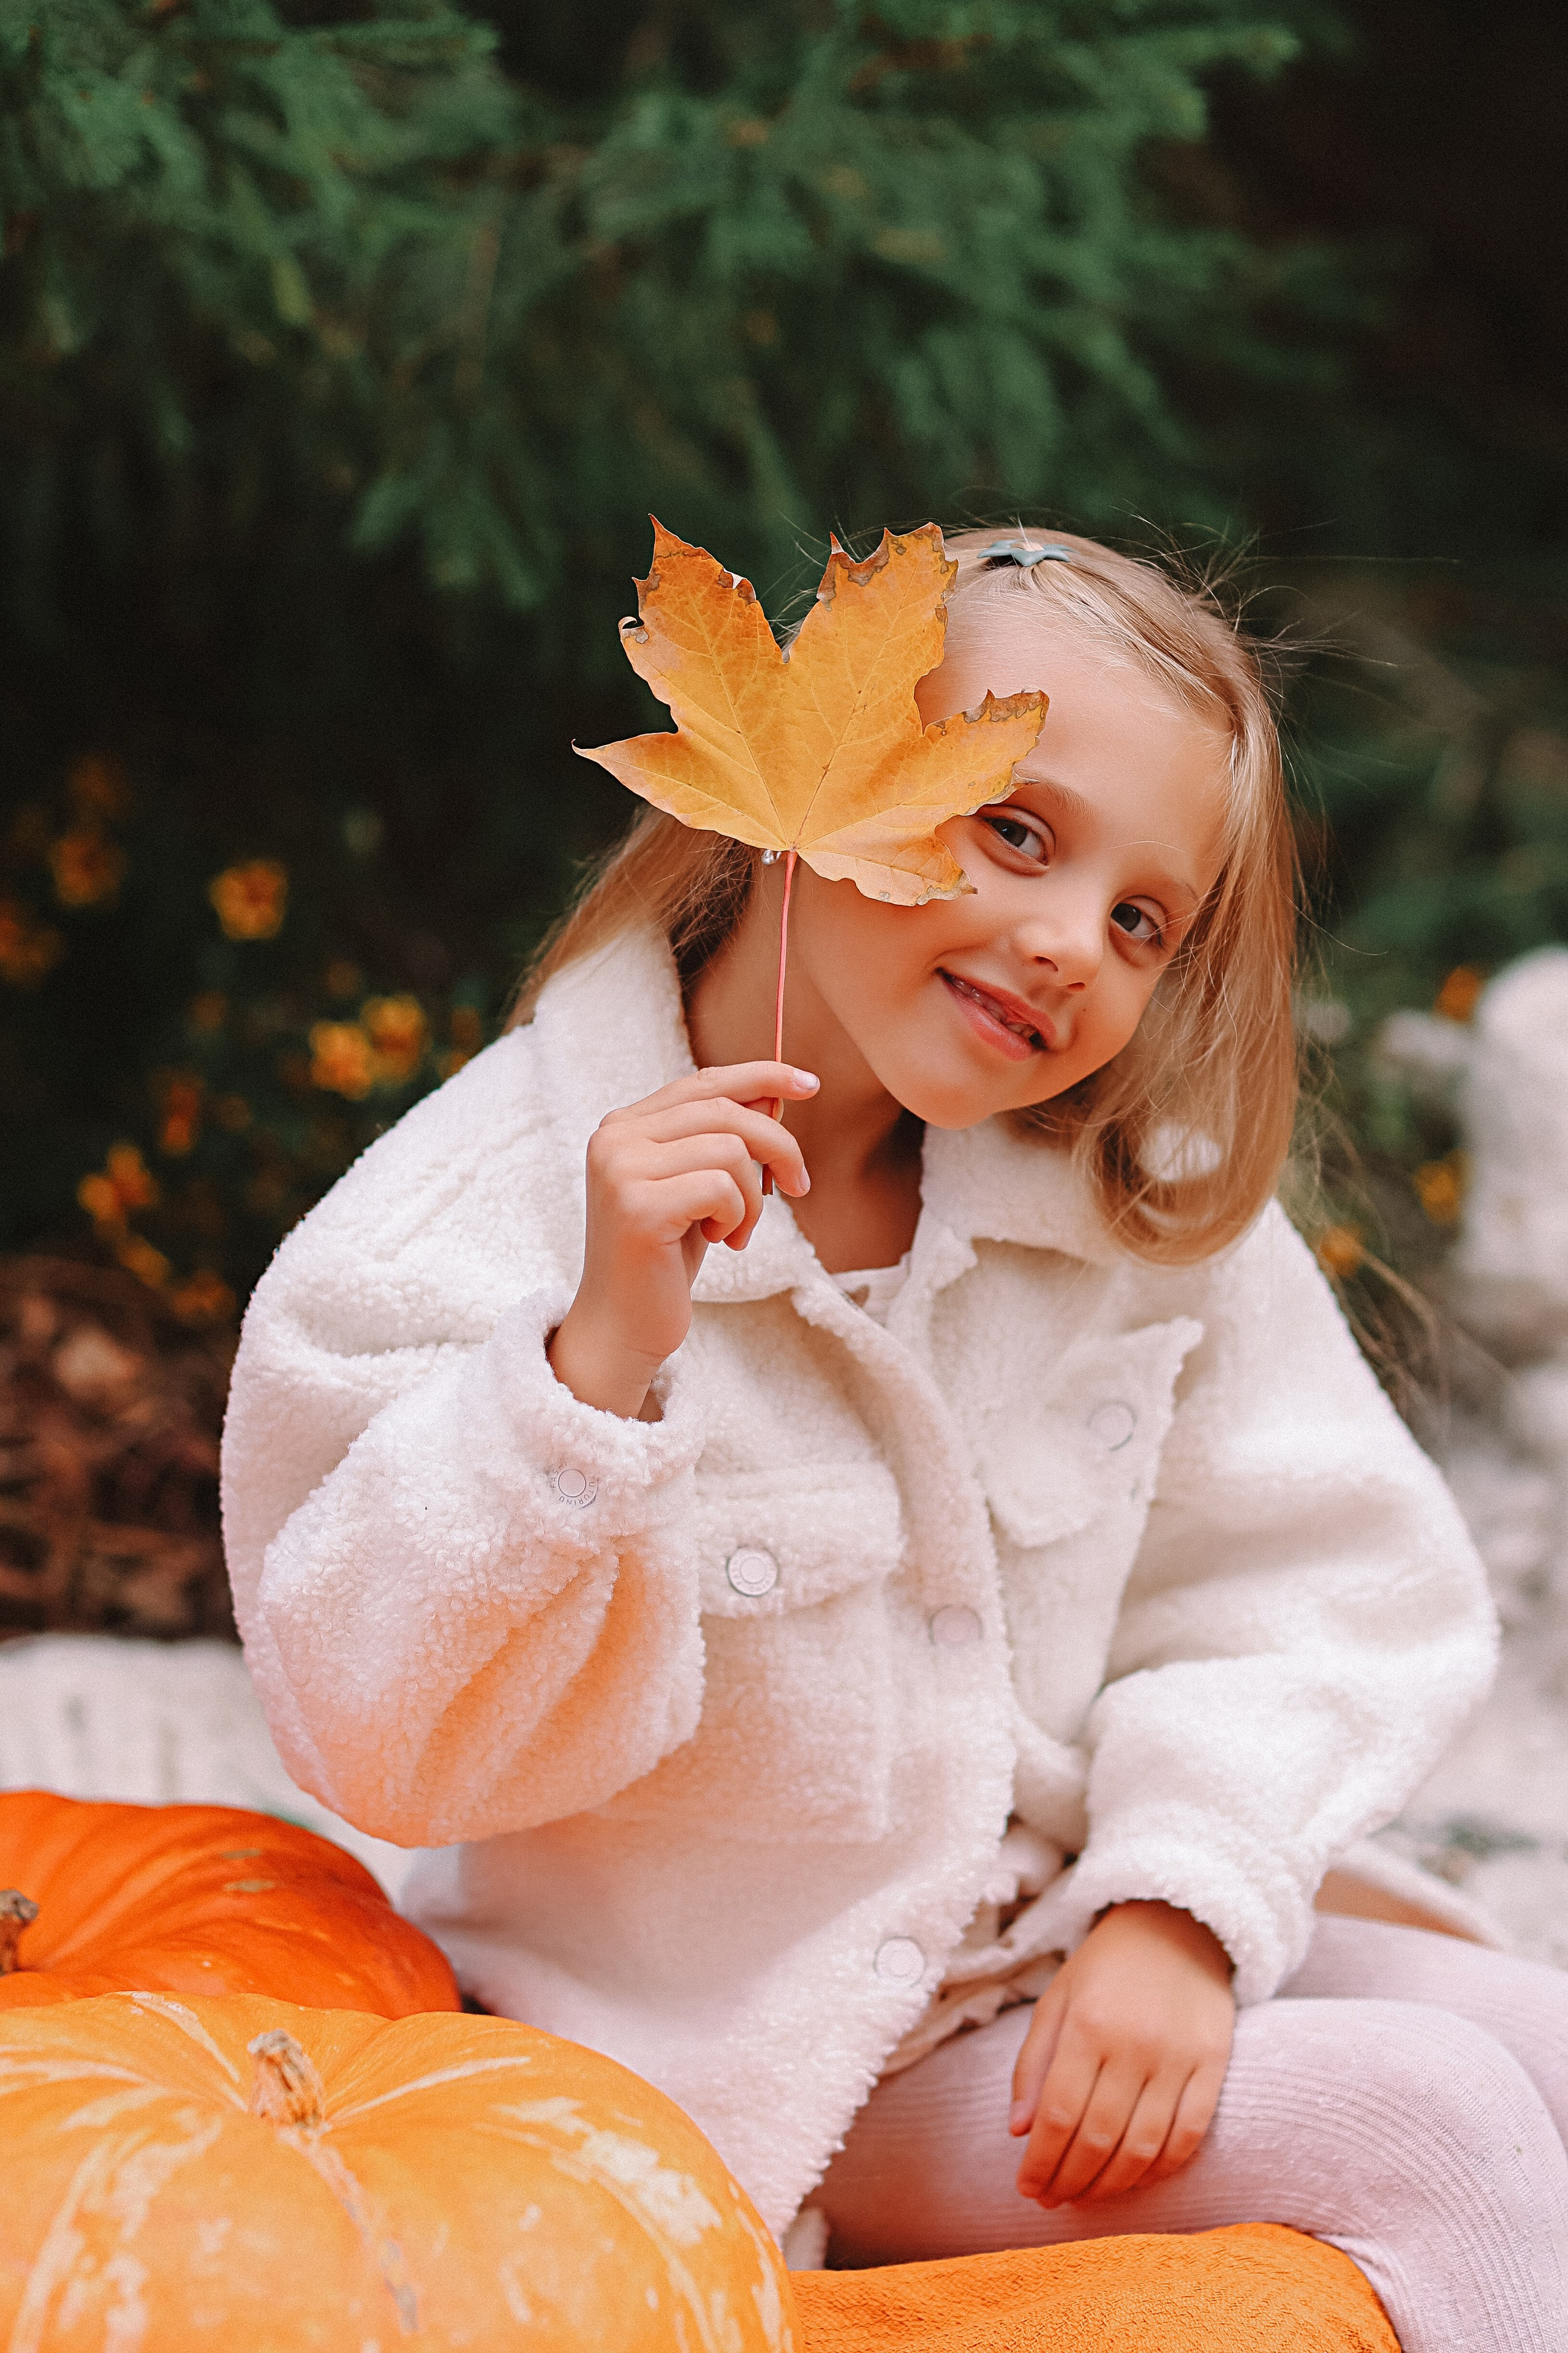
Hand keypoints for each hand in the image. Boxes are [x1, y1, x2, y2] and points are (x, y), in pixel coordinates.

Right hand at [547, 1061, 817, 1418]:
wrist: (623, 1327)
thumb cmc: (665, 1258)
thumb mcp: (701, 1188)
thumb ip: (726, 1139)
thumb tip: (773, 1093)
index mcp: (625, 1126)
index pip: (704, 1082)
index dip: (761, 1077)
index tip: (808, 1083)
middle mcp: (615, 1138)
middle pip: (726, 1110)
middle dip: (778, 1146)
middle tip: (797, 1187)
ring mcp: (621, 1170)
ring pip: (730, 1149)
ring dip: (753, 1196)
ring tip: (736, 1230)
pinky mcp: (637, 1207)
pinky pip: (721, 1187)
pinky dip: (738, 1216)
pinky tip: (721, 1242)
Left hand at [1009, 1900, 1234, 2207]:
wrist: (1176, 1923)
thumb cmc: (1105, 1965)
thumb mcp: (1057, 1999)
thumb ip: (1033, 2063)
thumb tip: (1018, 2130)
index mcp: (1088, 2024)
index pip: (1057, 2114)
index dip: (1040, 2161)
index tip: (1027, 2188)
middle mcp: (1134, 2044)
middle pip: (1098, 2138)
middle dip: (1070, 2180)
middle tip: (1051, 2200)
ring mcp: (1179, 2057)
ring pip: (1143, 2147)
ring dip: (1111, 2185)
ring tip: (1086, 2197)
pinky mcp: (1214, 2065)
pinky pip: (1189, 2136)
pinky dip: (1161, 2169)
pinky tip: (1136, 2180)